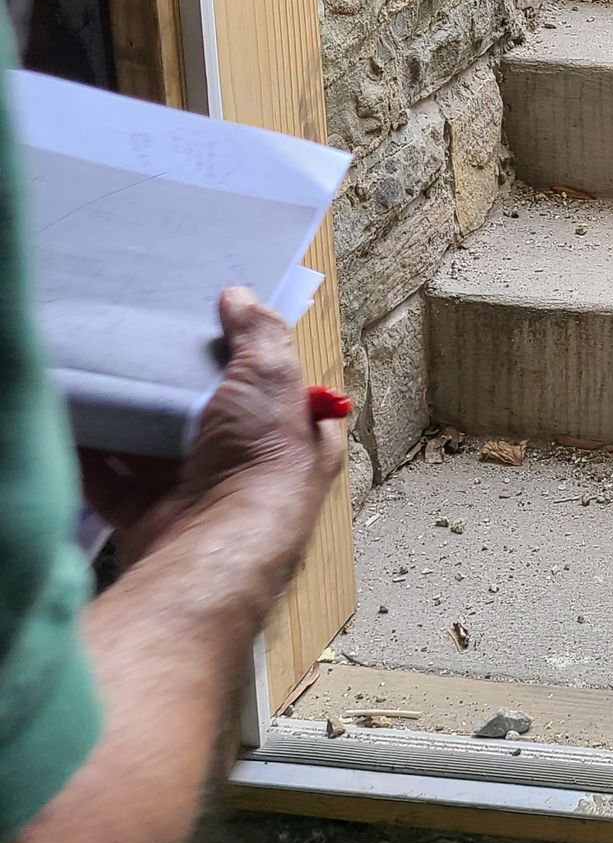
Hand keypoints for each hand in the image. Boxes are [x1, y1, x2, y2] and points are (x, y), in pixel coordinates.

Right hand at [85, 290, 342, 601]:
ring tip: (111, 382)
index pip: (288, 397)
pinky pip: (119, 485)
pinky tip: (80, 427)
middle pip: (219, 424)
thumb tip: (241, 296)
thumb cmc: (260, 460)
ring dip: (137, 426)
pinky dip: (98, 459)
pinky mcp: (155, 522)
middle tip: (156, 355)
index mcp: (301, 443)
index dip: (261, 366)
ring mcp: (203, 502)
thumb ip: (260, 335)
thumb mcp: (272, 378)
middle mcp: (256, 476)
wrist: (211, 546)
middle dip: (189, 396)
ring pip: (164, 454)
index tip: (223, 335)